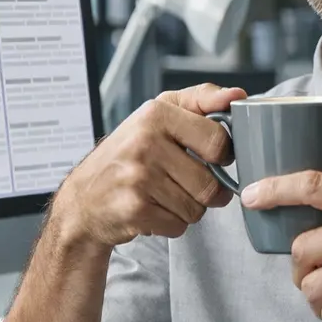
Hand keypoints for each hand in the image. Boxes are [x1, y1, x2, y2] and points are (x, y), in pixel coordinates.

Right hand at [58, 84, 246, 247]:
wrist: (84, 199)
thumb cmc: (129, 153)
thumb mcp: (159, 114)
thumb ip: (202, 100)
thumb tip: (238, 96)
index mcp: (156, 114)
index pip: (218, 140)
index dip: (223, 155)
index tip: (213, 157)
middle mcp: (145, 143)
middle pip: (211, 183)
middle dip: (208, 190)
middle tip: (190, 183)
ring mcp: (139, 178)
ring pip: (197, 208)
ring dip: (189, 208)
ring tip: (166, 195)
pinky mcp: (134, 210)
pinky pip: (180, 225)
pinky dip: (172, 223)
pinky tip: (153, 209)